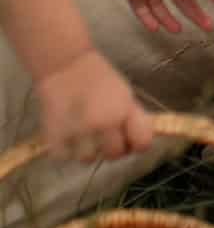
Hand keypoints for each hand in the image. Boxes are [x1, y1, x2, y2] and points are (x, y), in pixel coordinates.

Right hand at [36, 49, 153, 163]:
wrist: (65, 68)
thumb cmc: (100, 79)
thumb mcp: (125, 95)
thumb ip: (134, 119)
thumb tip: (142, 142)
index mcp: (122, 112)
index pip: (141, 144)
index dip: (136, 142)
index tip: (129, 136)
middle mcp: (101, 126)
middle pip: (114, 155)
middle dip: (111, 146)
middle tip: (103, 131)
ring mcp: (77, 136)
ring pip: (88, 159)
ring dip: (88, 149)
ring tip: (83, 130)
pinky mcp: (55, 142)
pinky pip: (67, 157)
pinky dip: (68, 149)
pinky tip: (69, 131)